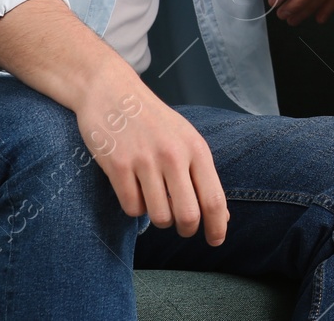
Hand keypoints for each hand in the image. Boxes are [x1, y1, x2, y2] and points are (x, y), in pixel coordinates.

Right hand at [75, 73, 227, 243]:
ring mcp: (144, 161)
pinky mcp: (117, 166)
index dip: (218, 226)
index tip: (215, 241)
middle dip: (186, 229)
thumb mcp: (185, 139)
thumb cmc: (152, 119)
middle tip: (181, 226)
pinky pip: (132, 208)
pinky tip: (133, 188)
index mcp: (196, 148)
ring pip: (159, 216)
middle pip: (188, 216)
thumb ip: (202, 175)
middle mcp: (173, 155)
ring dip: (158, 217)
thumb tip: (222, 215)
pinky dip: (134, 206)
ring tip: (154, 199)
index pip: (214, 199)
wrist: (111, 91)